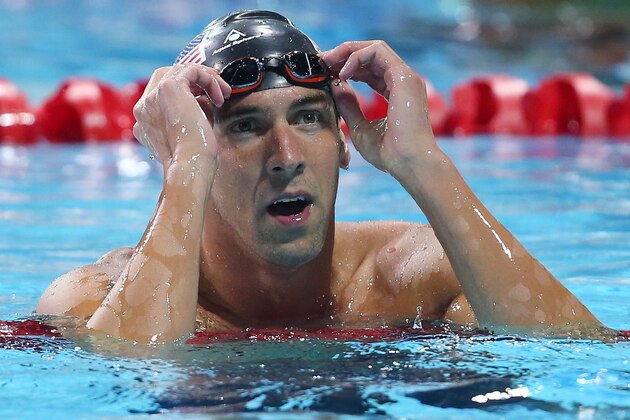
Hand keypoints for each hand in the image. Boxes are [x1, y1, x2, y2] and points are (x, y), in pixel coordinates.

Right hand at [132, 64, 230, 167]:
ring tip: (223, 94)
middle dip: (193, 80)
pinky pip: (191, 69)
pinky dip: (209, 79)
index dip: (187, 92)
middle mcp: (143, 107)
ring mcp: (152, 96)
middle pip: (166, 75)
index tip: (206, 101)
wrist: (190, 165)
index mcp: (144, 121)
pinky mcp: (168, 88)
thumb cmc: (194, 158)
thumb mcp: (189, 133)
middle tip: (216, 92)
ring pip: (180, 70)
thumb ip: (189, 113)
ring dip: (206, 79)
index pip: (161, 93)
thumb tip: (203, 98)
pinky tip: (220, 96)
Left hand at [321, 41, 435, 174]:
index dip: (347, 67)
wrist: (409, 163)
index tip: (326, 73)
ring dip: (348, 51)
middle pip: (372, 54)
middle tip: (323, 61)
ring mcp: (406, 77)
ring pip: (374, 48)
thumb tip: (335, 85)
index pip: (371, 69)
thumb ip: (348, 106)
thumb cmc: (389, 153)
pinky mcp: (404, 76)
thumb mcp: (360, 127)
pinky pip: (376, 53)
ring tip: (328, 62)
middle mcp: (403, 81)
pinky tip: (342, 73)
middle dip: (345, 54)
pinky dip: (356, 58)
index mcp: (397, 92)